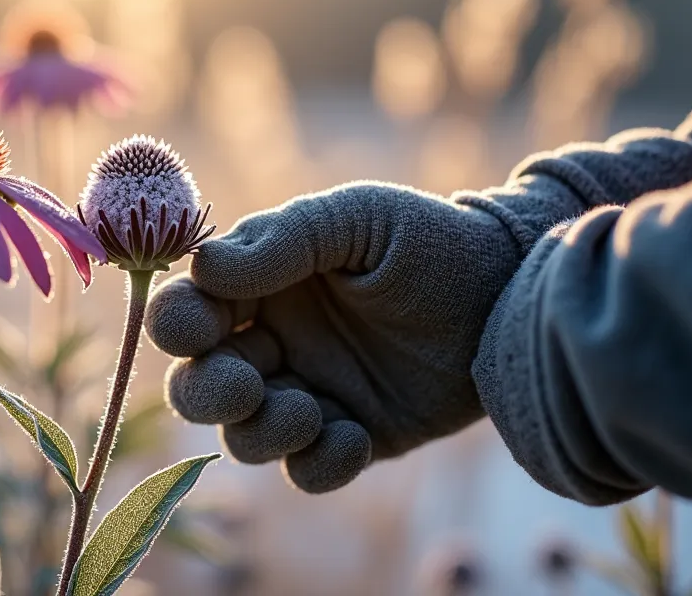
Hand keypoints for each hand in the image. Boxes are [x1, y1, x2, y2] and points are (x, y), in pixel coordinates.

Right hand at [144, 184, 522, 491]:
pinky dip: (320, 463)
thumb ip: (283, 240)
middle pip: (197, 387)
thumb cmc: (429, 240)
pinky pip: (307, 471)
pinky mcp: (352, 436)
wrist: (512, 292)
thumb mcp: (358, 219)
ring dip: (262, 433)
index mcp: (259, 286)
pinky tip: (357, 436)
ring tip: (313, 413)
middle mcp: (274, 342)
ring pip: (244, 437)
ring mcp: (310, 393)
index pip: (186, 313)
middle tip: (250, 384)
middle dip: (207, 394)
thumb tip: (203, 266)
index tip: (207, 326)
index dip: (178, 326)